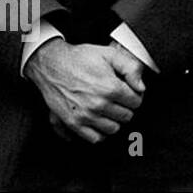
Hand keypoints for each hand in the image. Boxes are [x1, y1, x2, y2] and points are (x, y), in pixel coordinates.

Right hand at [24, 38, 145, 143]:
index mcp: (110, 88)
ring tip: (110, 110)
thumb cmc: (81, 58)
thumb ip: (131, 68)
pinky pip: (94, 138)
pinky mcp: (72, 123)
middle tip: (119, 100)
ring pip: (113, 129)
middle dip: (126, 107)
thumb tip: (141, 87)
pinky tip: (99, 121)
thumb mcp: (110, 54)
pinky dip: (100, 132)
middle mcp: (98, 105)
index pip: (136, 102)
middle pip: (126, 116)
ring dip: (114, 120)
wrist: (51, 65)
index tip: (129, 92)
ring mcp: (85, 116)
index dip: (136, 96)